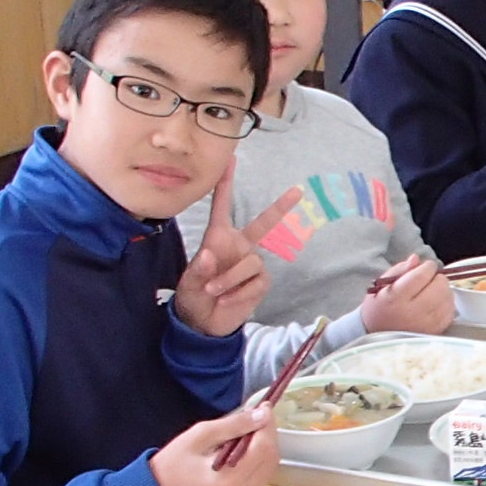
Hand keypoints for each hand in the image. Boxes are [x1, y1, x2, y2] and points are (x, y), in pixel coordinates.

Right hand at [148, 401, 276, 485]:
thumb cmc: (175, 462)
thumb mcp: (200, 435)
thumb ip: (233, 425)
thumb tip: (262, 415)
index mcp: (228, 482)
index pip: (262, 448)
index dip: (266, 425)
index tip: (264, 406)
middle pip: (270, 458)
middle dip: (267, 433)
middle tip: (259, 414)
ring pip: (269, 466)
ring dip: (265, 445)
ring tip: (251, 428)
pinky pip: (262, 476)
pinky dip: (259, 458)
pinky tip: (248, 447)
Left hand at [174, 162, 269, 336]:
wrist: (204, 324)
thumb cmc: (193, 297)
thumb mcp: (187, 284)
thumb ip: (198, 270)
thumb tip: (211, 255)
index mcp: (218, 239)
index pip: (222, 207)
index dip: (225, 184)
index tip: (230, 161)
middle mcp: (239, 247)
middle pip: (264, 224)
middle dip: (280, 208)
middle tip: (298, 191)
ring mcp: (252, 264)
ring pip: (250, 263)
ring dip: (230, 279)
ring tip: (215, 292)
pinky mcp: (261, 283)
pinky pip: (255, 282)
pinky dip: (240, 292)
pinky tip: (228, 299)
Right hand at [360, 255, 454, 334]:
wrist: (376, 336)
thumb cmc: (378, 308)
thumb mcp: (382, 285)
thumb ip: (400, 270)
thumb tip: (416, 259)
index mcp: (396, 297)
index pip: (422, 275)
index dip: (428, 266)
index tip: (426, 267)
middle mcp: (413, 312)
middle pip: (440, 286)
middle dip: (437, 278)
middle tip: (430, 280)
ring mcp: (426, 324)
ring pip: (448, 298)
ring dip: (444, 291)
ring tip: (432, 292)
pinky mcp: (435, 332)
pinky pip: (450, 312)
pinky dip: (446, 304)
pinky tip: (436, 304)